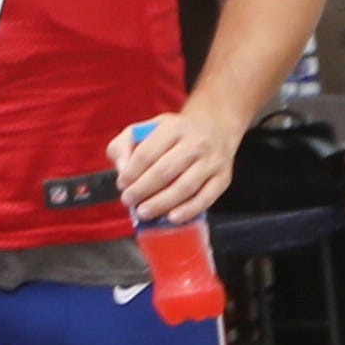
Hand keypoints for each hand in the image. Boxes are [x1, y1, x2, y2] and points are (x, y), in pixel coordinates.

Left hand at [117, 103, 242, 223]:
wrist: (216, 126)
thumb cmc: (174, 132)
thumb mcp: (146, 128)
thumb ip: (125, 145)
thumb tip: (121, 169)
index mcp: (172, 128)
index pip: (146, 153)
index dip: (131, 172)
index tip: (122, 184)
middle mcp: (195, 143)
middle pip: (164, 171)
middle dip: (142, 190)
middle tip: (129, 200)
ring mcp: (212, 161)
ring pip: (185, 187)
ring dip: (161, 203)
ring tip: (144, 212)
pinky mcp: (223, 178)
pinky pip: (206, 198)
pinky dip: (188, 210)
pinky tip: (172, 217)